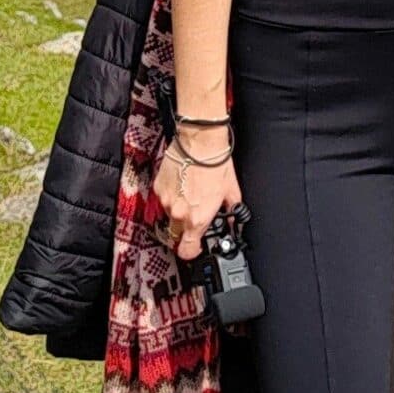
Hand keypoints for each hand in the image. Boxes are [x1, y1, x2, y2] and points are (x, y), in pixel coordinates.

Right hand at [157, 131, 244, 260]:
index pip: (187, 250)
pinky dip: (172, 193)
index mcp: (198, 219)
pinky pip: (164, 198)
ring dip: (179, 207)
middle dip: (186, 226)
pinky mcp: (158, 187)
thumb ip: (232, 210)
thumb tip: (235, 218)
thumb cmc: (216, 163)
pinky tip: (182, 181)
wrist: (200, 141)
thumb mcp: (231, 191)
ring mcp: (166, 201)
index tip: (195, 246)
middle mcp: (179, 213)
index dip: (191, 251)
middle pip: (177, 232)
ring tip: (191, 190)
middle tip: (196, 211)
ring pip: (170, 213)